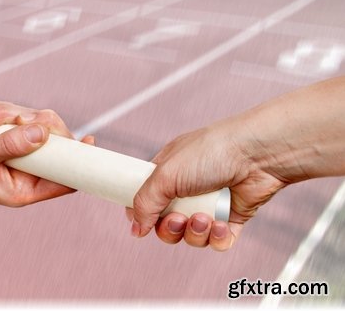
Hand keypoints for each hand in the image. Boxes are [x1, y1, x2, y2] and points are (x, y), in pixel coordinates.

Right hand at [0, 100, 91, 206]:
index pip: (64, 179)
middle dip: (30, 122)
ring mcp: (18, 147)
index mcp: (23, 188)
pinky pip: (15, 110)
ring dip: (5, 112)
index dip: (79, 162)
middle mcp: (26, 170)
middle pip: (54, 140)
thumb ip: (9, 145)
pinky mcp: (9, 130)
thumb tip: (43, 133)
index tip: (90, 140)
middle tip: (9, 118)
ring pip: (34, 119)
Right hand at [128, 122, 286, 250]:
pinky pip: (216, 241)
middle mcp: (186, 190)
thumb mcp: (166, 174)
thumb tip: (135, 229)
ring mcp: (208, 205)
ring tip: (205, 218)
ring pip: (191, 236)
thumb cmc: (212, 152)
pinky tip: (221, 224)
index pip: (146, 200)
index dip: (142, 215)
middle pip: (166, 225)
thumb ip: (144, 202)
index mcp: (167, 174)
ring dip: (195, 232)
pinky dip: (217, 238)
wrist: (258, 154)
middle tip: (179, 219)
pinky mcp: (230, 217)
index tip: (143, 221)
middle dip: (171, 229)